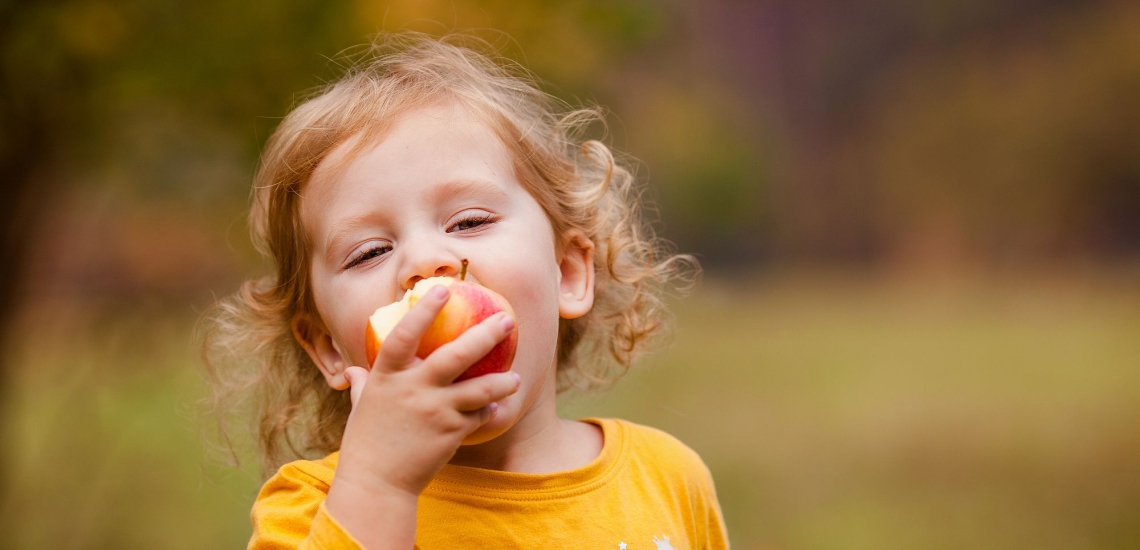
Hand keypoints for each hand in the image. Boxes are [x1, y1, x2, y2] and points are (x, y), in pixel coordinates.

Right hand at [333, 284, 520, 498]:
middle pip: (456, 354)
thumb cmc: (365, 443)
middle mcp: (413, 390)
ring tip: (514, 378)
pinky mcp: (452, 433)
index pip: (405, 334)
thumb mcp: (360, 408)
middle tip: (507, 319)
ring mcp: (435, 411)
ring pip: (480, 389)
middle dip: (485, 333)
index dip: (424, 310)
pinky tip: (497, 409)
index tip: (442, 289)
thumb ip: (361, 385)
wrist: (377, 484)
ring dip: (503, 381)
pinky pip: (479, 416)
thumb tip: (351, 372)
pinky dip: (490, 412)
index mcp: (387, 377)